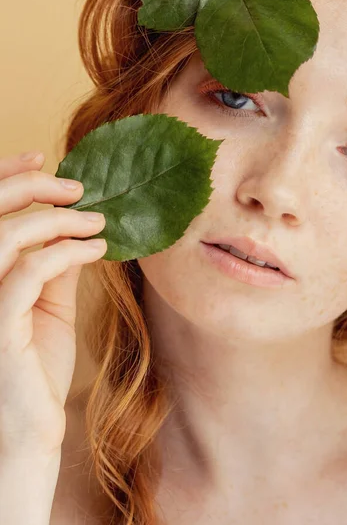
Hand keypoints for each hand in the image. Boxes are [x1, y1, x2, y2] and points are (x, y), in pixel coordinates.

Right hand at [0, 151, 106, 456]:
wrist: (32, 428)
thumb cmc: (37, 368)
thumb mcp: (50, 306)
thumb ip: (56, 266)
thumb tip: (78, 228)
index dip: (5, 176)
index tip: (44, 158)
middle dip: (32, 187)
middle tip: (77, 187)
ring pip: (7, 238)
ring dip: (56, 220)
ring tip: (96, 221)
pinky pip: (29, 273)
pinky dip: (66, 253)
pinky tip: (97, 251)